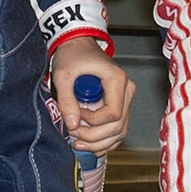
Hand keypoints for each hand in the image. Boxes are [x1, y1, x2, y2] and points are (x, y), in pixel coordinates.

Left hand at [51, 38, 135, 159]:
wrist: (78, 45)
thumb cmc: (73, 55)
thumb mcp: (63, 74)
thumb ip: (66, 99)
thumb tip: (72, 124)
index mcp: (117, 80)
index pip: (113, 114)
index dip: (93, 122)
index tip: (75, 116)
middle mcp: (126, 90)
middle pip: (118, 126)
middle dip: (94, 136)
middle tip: (73, 135)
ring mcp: (125, 98)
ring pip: (120, 131)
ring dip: (100, 143)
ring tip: (78, 143)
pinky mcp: (119, 105)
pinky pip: (118, 129)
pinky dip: (106, 141)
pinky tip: (90, 146)